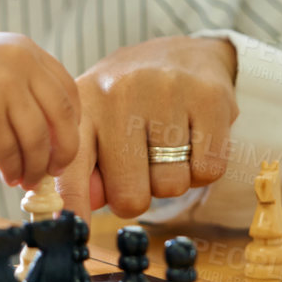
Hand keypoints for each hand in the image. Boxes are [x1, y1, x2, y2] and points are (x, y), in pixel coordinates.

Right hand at [0, 32, 80, 189]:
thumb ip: (22, 84)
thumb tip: (50, 133)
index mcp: (27, 52)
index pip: (68, 92)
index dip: (70, 125)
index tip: (63, 145)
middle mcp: (21, 66)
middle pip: (62, 119)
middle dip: (64, 152)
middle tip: (54, 170)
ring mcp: (3, 89)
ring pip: (38, 140)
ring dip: (36, 167)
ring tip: (27, 179)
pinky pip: (9, 151)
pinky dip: (13, 169)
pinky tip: (8, 176)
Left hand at [56, 36, 237, 218]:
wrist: (183, 52)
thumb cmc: (132, 101)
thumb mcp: (97, 123)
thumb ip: (86, 168)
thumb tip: (83, 208)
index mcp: (84, 105)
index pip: (73, 168)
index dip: (73, 205)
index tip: (75, 229)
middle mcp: (119, 93)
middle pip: (130, 196)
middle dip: (139, 195)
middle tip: (142, 165)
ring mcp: (165, 92)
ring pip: (171, 186)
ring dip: (173, 179)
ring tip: (168, 145)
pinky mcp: (209, 97)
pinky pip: (208, 172)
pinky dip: (203, 168)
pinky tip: (194, 138)